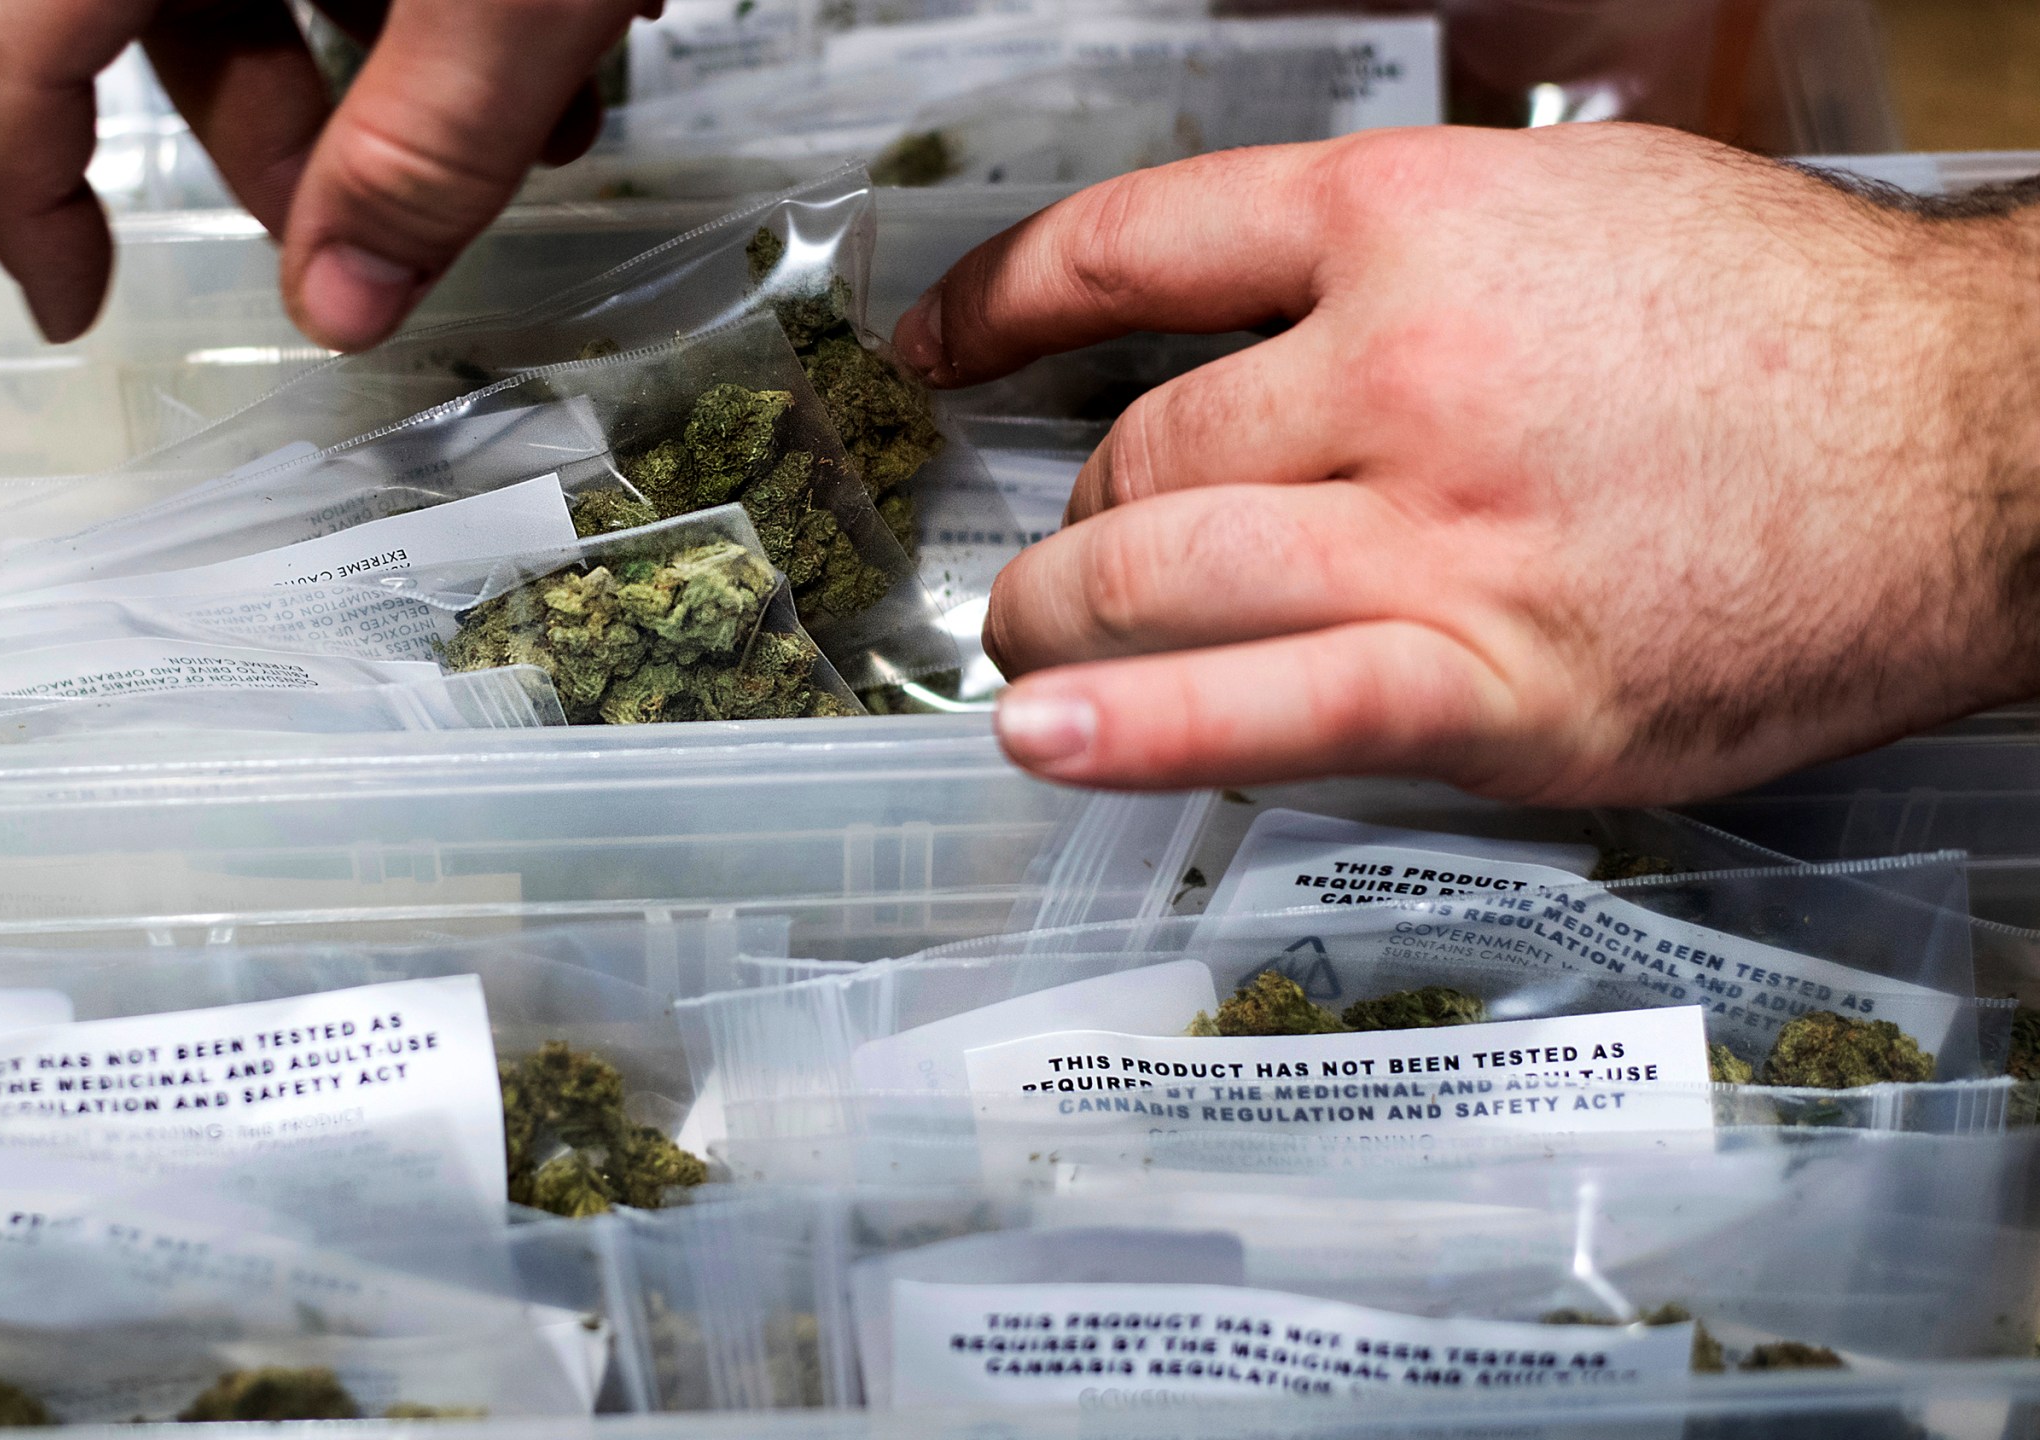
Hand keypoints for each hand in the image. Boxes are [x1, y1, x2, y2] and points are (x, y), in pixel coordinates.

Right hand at [0, 0, 645, 348]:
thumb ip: (427, 144)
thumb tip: (339, 309)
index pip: (21, 46)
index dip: (27, 189)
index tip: (75, 309)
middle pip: (187, 29)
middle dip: (299, 151)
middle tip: (401, 233)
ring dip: (408, 85)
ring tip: (550, 126)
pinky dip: (445, 2)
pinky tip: (574, 39)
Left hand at [895, 124, 2039, 803]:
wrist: (1988, 447)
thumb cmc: (1793, 334)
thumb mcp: (1574, 210)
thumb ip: (1398, 258)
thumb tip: (1252, 325)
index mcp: (1413, 222)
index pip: (1132, 243)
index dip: (1001, 303)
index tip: (944, 351)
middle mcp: (1404, 366)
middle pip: (1138, 450)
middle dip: (1073, 514)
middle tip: (1059, 555)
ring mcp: (1444, 533)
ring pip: (1162, 576)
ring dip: (1064, 619)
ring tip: (1035, 646)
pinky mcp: (1497, 683)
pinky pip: (1270, 710)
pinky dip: (1137, 732)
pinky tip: (1044, 739)